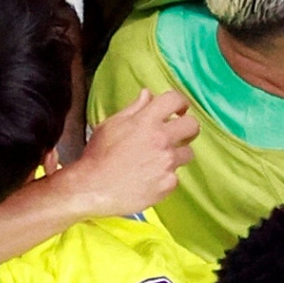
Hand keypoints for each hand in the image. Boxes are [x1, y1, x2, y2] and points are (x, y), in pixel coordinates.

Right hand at [56, 89, 197, 217]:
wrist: (91, 189)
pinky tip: (150, 178)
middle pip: (192, 125)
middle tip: (178, 133)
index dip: (180, 102)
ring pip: (187, 153)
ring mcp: (166, 163)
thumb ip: (134, 108)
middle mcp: (161, 140)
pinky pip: (175, 176)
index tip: (179, 108)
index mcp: (146, 121)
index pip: (175, 100)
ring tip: (157, 160)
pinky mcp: (167, 184)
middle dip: (187, 127)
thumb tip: (148, 94)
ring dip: (176, 154)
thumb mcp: (111, 125)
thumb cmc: (97, 156)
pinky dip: (165, 177)